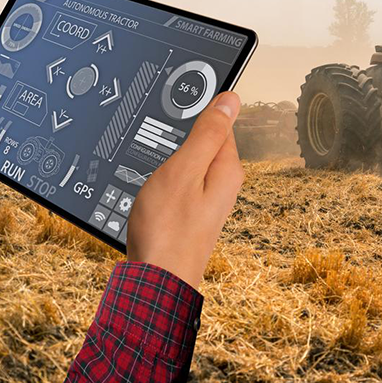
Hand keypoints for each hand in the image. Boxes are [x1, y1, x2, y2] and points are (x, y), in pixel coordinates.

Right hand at [126, 92, 243, 288]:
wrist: (155, 283)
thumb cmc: (168, 230)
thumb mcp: (184, 171)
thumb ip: (207, 134)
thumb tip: (231, 99)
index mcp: (228, 169)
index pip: (220, 122)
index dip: (196, 111)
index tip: (172, 112)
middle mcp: (223, 184)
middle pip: (203, 142)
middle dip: (180, 137)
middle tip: (157, 146)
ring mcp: (207, 200)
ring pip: (188, 163)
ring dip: (168, 160)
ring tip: (151, 172)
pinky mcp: (191, 213)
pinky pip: (179, 182)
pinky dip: (163, 179)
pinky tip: (150, 187)